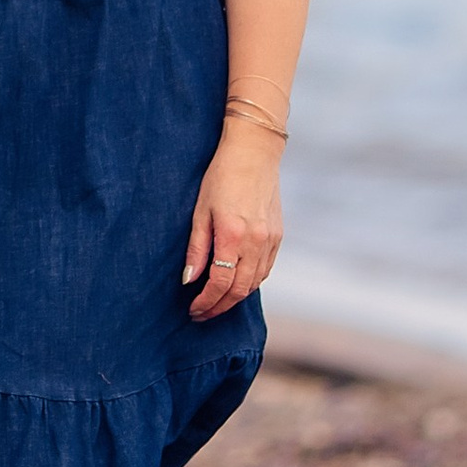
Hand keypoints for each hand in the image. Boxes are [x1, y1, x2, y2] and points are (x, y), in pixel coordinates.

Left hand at [183, 126, 284, 322]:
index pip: (220, 283)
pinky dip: (250, 282)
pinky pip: (265, 270)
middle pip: (239, 290)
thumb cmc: (221, 176)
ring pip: (254, 283)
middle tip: (202, 314)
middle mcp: (256, 242)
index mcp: (233, 235)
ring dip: (235, 298)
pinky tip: (236, 283)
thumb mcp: (200, 210)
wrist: (254, 152)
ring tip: (216, 302)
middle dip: (219, 307)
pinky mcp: (278, 236)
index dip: (206, 302)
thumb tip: (189, 280)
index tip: (193, 310)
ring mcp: (270, 240)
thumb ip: (197, 248)